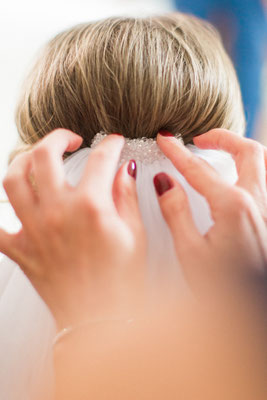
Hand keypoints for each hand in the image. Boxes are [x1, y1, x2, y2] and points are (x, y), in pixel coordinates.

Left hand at [0, 129, 145, 327]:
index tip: (113, 142)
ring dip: (24, 160)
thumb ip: (127, 196)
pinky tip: (12, 204)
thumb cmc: (122, 281)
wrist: (100, 320)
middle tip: (70, 139)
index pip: (100, 158)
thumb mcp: (135, 234)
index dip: (110, 143)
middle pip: (45, 155)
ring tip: (37, 159)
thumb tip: (124, 170)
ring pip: (13, 178)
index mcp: (92, 207)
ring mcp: (35, 230)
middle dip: (59, 137)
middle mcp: (58, 212)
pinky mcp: (21, 250)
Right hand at [155, 129, 266, 290]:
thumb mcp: (190, 252)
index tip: (165, 139)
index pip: (199, 169)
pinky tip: (244, 174)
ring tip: (222, 149)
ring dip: (242, 147)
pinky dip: (257, 166)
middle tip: (199, 138)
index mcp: (233, 207)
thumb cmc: (224, 289)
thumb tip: (164, 182)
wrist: (253, 311)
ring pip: (265, 160)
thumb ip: (176, 212)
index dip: (178, 152)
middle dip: (220, 137)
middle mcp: (257, 202)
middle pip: (246, 150)